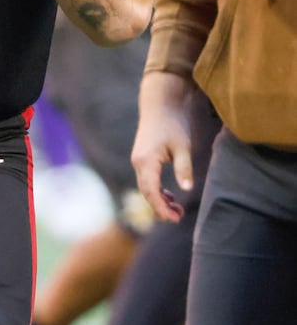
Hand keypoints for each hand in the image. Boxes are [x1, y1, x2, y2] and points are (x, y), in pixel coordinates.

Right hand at [131, 72, 193, 222]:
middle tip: (179, 218)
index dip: (161, 208)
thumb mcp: (182, 146)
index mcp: (146, 161)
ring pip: (146, 187)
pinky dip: (157, 191)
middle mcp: (138, 162)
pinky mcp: (142, 159)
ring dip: (159, 200)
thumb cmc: (173, 124)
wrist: (160, 105)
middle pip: (146, 192)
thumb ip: (184, 168)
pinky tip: (171, 196)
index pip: (150, 192)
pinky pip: (147, 180)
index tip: (175, 219)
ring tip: (178, 210)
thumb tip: (187, 189)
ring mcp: (138, 160)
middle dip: (161, 208)